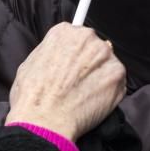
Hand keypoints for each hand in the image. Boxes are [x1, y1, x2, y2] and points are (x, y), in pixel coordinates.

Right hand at [6, 23, 126, 141]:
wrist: (45, 119)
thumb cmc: (33, 96)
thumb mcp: (31, 62)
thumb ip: (52, 52)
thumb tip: (59, 56)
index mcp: (64, 31)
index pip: (76, 37)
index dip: (74, 54)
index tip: (72, 66)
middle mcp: (87, 37)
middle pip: (94, 47)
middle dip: (88, 63)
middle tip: (77, 82)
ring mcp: (105, 54)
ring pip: (107, 64)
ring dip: (100, 76)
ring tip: (84, 94)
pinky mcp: (118, 74)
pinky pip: (118, 81)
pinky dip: (110, 91)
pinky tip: (94, 101)